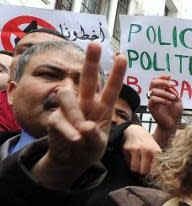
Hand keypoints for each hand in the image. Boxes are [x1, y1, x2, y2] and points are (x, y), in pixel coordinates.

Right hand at [32, 43, 124, 187]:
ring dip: (74, 113)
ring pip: (66, 95)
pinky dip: (68, 131)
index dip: (117, 74)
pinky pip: (59, 119)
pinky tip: (75, 139)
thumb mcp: (98, 144)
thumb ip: (95, 136)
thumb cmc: (89, 148)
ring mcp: (69, 109)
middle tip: (95, 44)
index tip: (122, 57)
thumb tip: (84, 127)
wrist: (72, 162)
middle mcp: (86, 104)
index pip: (111, 89)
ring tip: (82, 130)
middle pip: (86, 78)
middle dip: (91, 61)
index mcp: (103, 108)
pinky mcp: (55, 119)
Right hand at [122, 124, 160, 175]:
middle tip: (142, 169)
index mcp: (156, 151)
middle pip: (144, 171)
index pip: (154, 170)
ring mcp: (137, 149)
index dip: (151, 174)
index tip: (149, 173)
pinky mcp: (127, 148)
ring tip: (137, 163)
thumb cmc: (147, 143)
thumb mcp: (155, 150)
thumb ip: (158, 162)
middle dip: (142, 172)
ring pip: (135, 168)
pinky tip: (131, 156)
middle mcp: (147, 150)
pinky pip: (127, 163)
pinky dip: (129, 162)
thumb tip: (161, 176)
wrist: (136, 131)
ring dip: (135, 168)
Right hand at [148, 75, 181, 130]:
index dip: (163, 77)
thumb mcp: (177, 100)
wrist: (172, 123)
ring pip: (154, 91)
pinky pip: (153, 99)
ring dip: (165, 93)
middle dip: (162, 82)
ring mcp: (152, 100)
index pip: (158, 80)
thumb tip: (168, 86)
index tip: (170, 76)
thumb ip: (173, 92)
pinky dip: (162, 99)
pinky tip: (169, 103)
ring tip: (173, 98)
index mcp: (161, 91)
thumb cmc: (175, 112)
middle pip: (153, 82)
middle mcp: (155, 94)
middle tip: (171, 85)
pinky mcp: (151, 107)